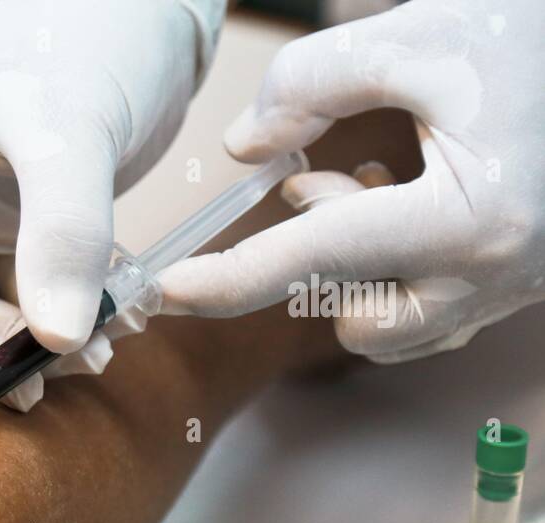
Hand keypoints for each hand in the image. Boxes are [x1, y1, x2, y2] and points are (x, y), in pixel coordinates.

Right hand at [0, 0, 223, 423]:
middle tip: (25, 393)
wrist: (153, 6)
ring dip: (19, 344)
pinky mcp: (4, 217)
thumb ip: (64, 233)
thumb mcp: (77, 126)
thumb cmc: (100, 30)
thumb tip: (56, 343)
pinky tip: (94, 339)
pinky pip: (16, 288)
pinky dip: (52, 320)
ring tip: (81, 363)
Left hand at [157, 0, 544, 362]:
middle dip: (315, 262)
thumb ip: (311, 83)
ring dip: (353, 270)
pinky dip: (390, 276)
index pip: (315, 259)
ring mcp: (511, 293)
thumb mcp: (415, 39)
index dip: (231, 277)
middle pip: (350, 318)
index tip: (168, 293)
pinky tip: (406, 208)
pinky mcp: (516, 291)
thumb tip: (246, 147)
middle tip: (316, 180)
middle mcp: (493, 276)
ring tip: (375, 183)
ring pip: (385, 328)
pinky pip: (424, 318)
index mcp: (468, 218)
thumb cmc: (530, 42)